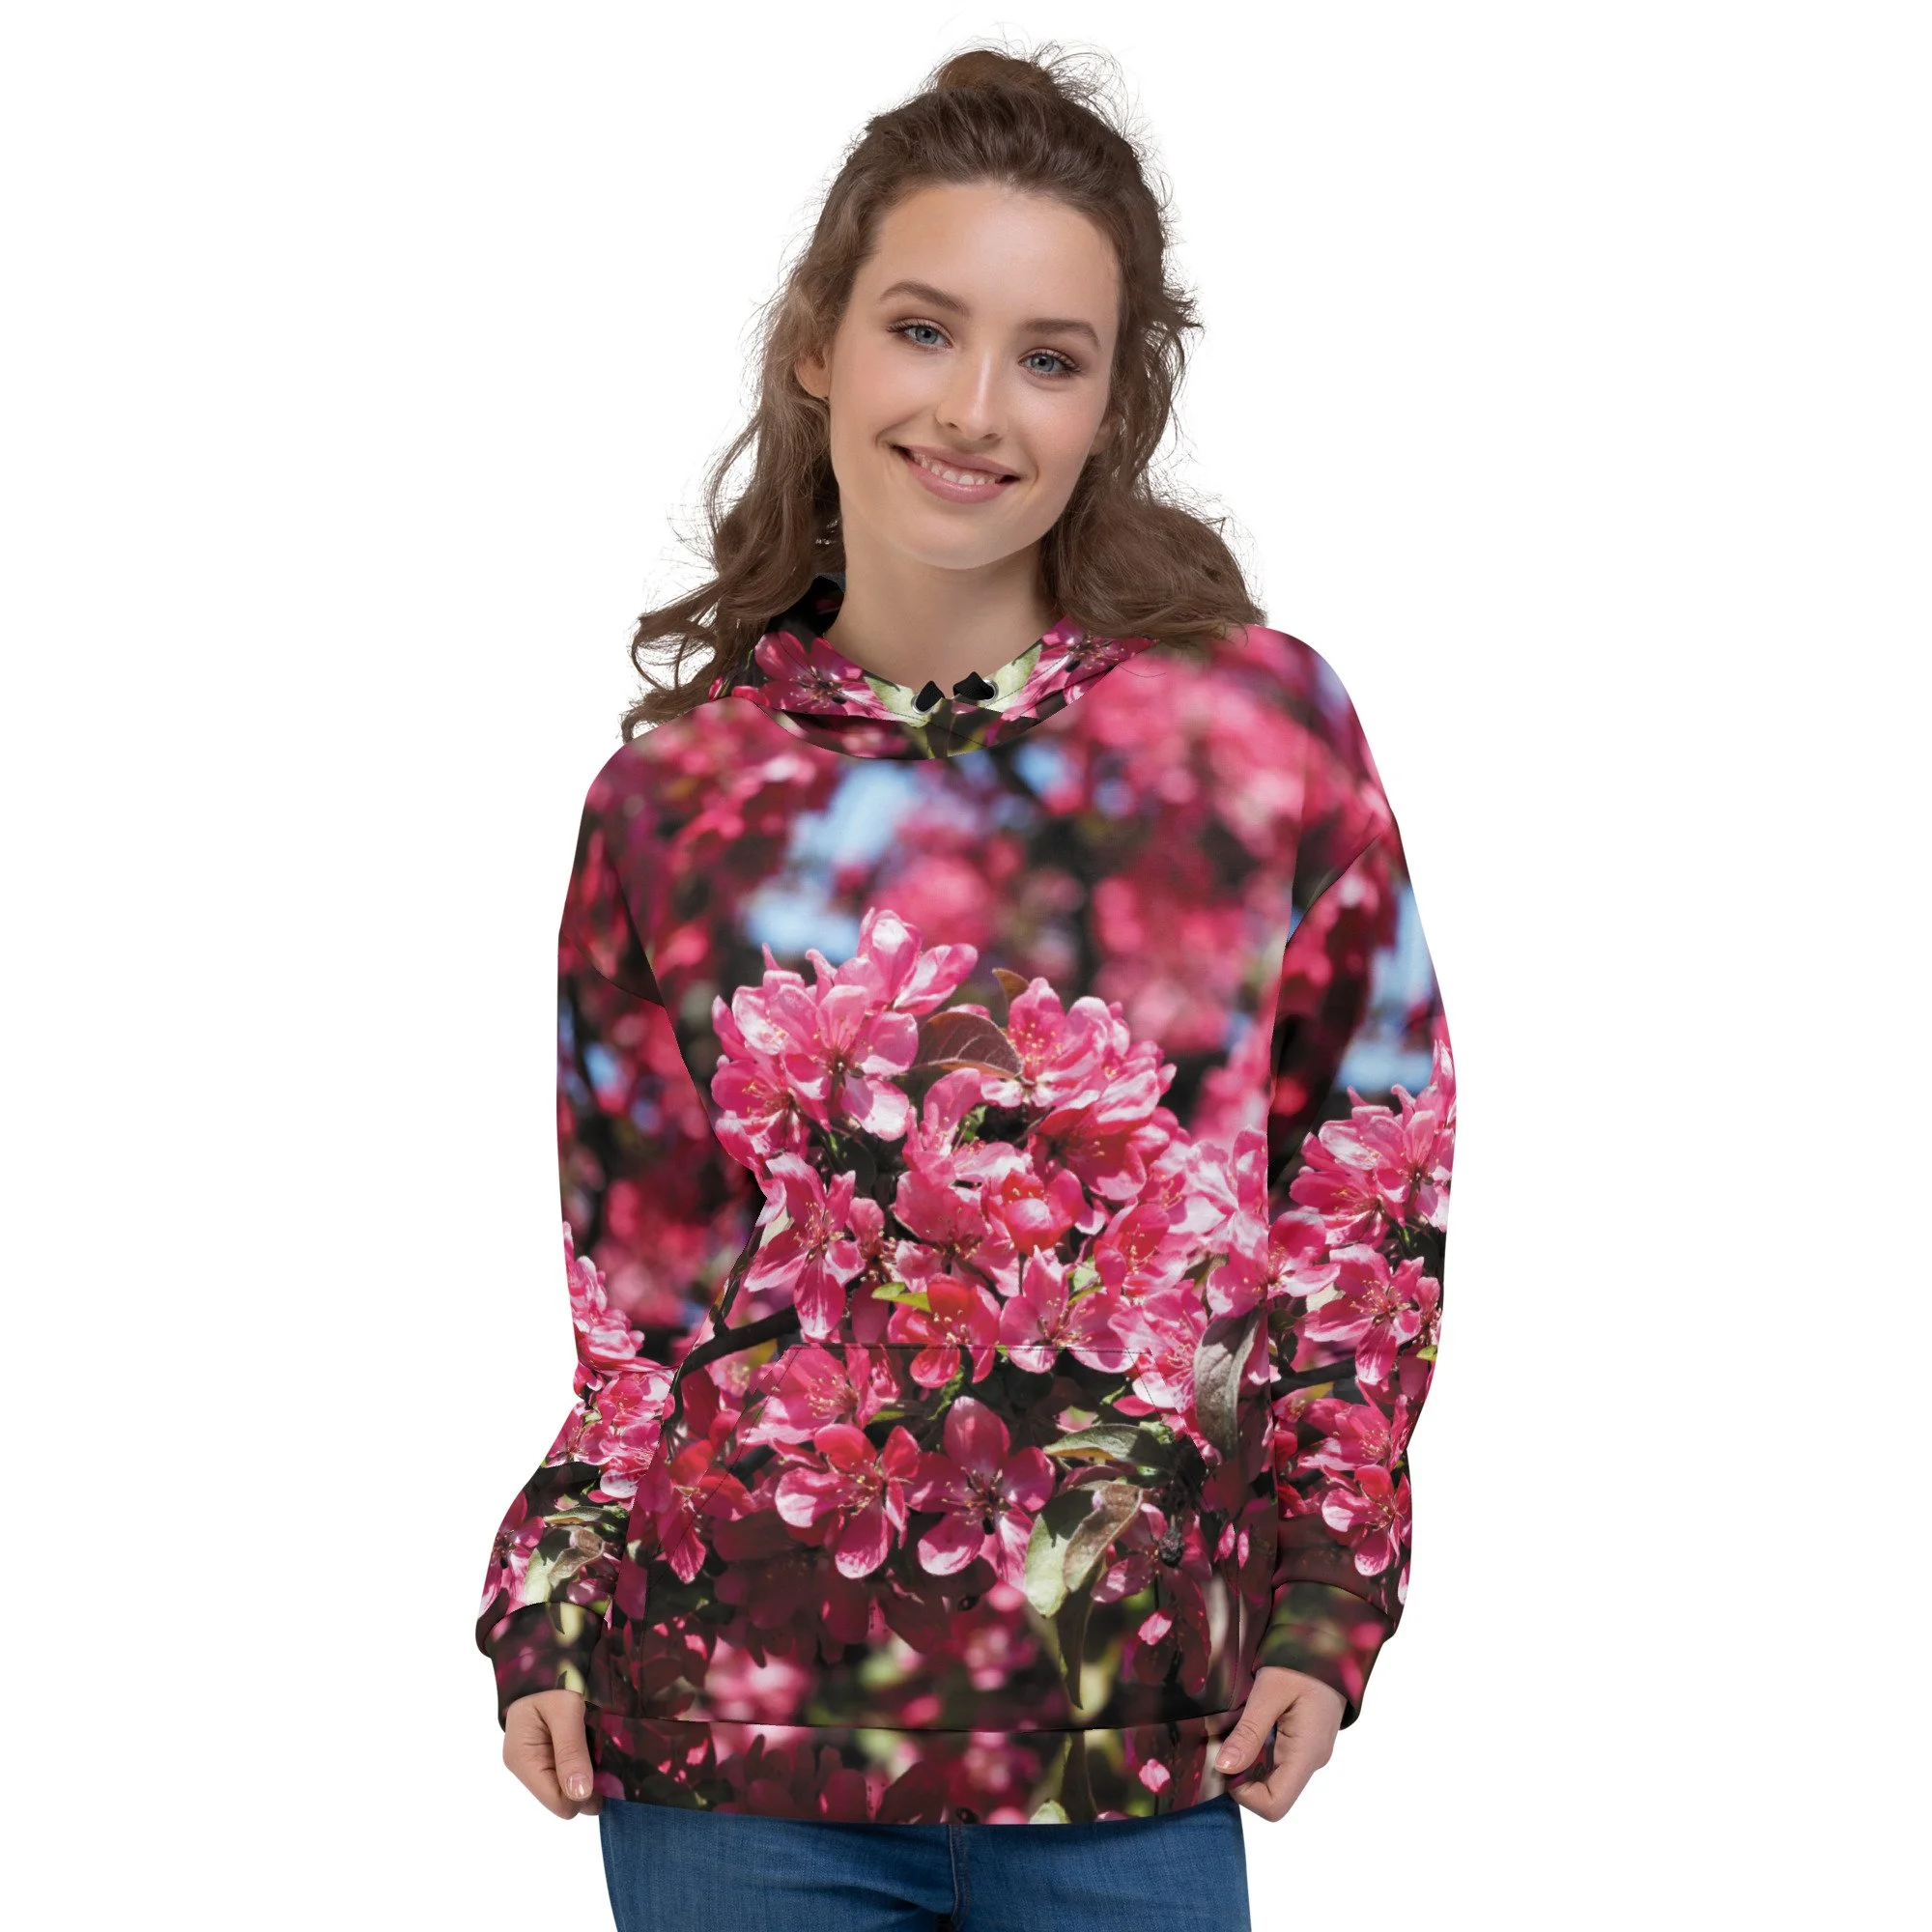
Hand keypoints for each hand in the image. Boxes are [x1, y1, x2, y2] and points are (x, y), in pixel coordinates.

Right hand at [503, 1689, 602, 1817]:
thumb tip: (580, 1794)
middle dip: (589, 1786)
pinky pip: (571, 1775)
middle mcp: (527, 1768)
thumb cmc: (553, 1680)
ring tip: (601, 1749)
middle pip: (565, 1800)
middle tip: (608, 1758)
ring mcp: (537, 1764)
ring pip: (570, 1790)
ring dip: (590, 1776)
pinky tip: (595, 1749)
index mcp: (523, 1759)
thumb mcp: (565, 1708)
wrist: (547, 1659)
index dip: (585, 1794)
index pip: (558, 1803)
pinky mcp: (548, 1757)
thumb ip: (571, 1749)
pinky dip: (587, 1767)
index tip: (605, 1770)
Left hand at [1214, 1665, 1344, 1821]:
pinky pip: (1274, 1754)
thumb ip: (1249, 1731)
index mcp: (1307, 1754)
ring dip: (1245, 1751)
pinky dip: (1255, 1741)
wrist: (1333, 1638)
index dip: (1243, 1792)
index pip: (1274, 1805)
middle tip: (1221, 1733)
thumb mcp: (1271, 1690)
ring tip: (1232, 1719)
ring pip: (1268, 1771)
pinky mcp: (1303, 1738)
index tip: (1224, 1758)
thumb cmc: (1303, 1660)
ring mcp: (1308, 1750)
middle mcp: (1310, 1760)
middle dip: (1239, 1768)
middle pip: (1268, 1790)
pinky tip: (1245, 1715)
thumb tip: (1224, 1768)